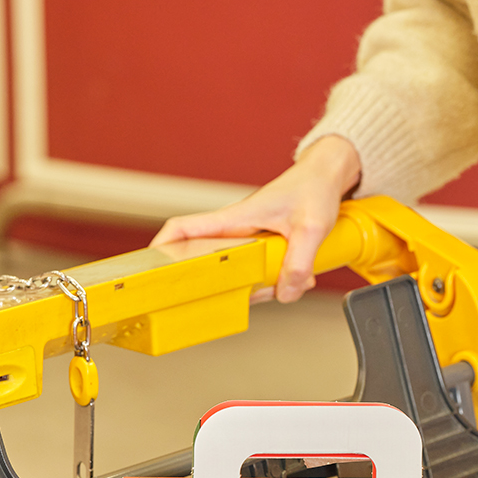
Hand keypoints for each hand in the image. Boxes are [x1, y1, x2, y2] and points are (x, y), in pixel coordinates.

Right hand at [150, 135, 361, 302]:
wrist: (327, 177)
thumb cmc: (314, 190)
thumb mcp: (312, 228)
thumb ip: (299, 262)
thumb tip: (285, 293)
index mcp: (235, 217)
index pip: (183, 228)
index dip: (162, 247)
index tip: (150, 268)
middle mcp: (237, 229)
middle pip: (207, 261)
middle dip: (215, 284)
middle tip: (230, 300)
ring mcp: (250, 238)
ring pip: (238, 272)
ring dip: (256, 286)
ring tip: (281, 286)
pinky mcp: (265, 245)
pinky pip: (260, 270)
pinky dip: (275, 280)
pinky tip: (294, 280)